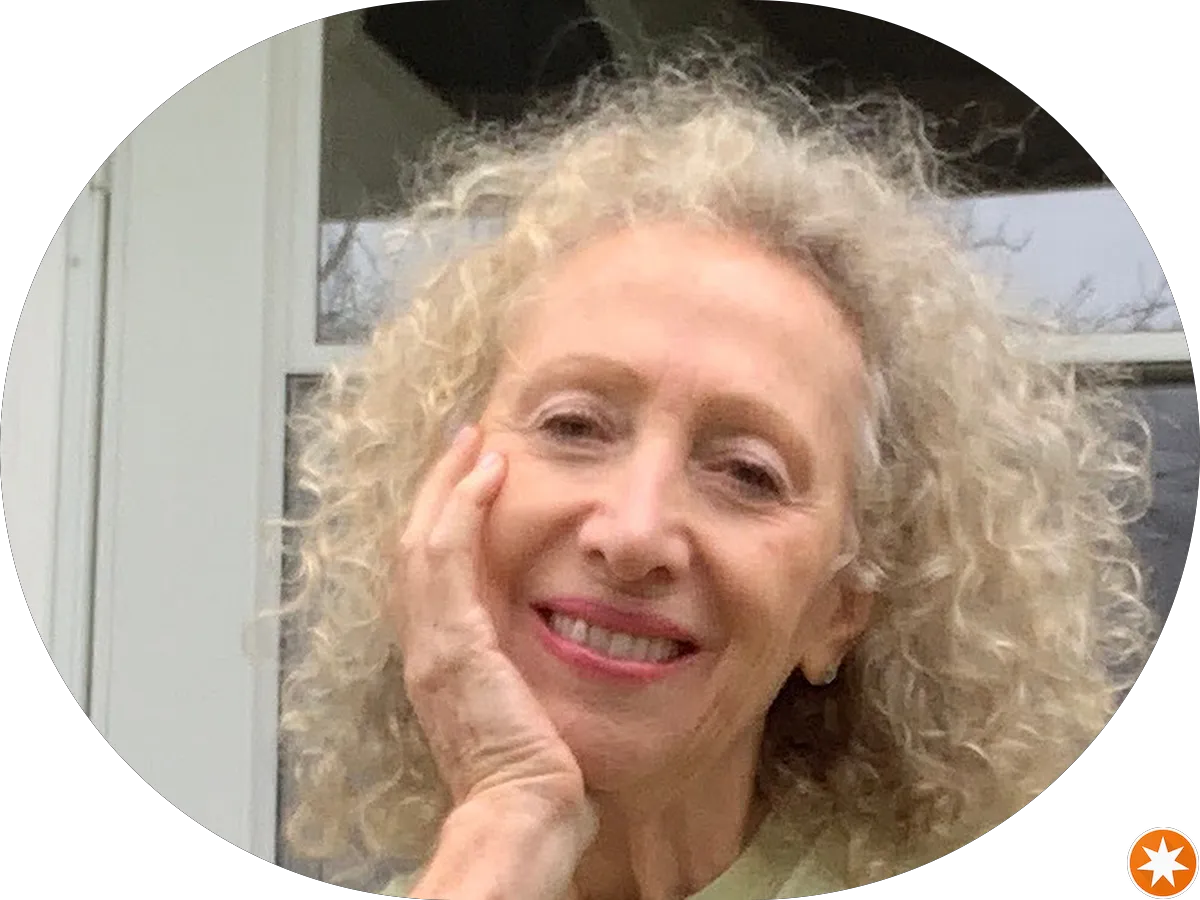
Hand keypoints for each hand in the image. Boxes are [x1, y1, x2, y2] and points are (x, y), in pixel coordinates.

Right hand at [389, 424, 592, 824]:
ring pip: (423, 539)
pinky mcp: (453, 641)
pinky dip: (461, 507)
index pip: (432, 572)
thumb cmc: (536, 772)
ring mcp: (433, 642)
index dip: (447, 520)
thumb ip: (529, 668)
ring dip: (448, 484)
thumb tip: (564, 643)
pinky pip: (446, 555)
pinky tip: (487, 474)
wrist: (524, 813)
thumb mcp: (527, 704)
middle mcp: (426, 646)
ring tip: (477, 443)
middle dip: (441, 489)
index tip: (473, 481)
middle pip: (416, 545)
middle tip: (469, 444)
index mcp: (443, 659)